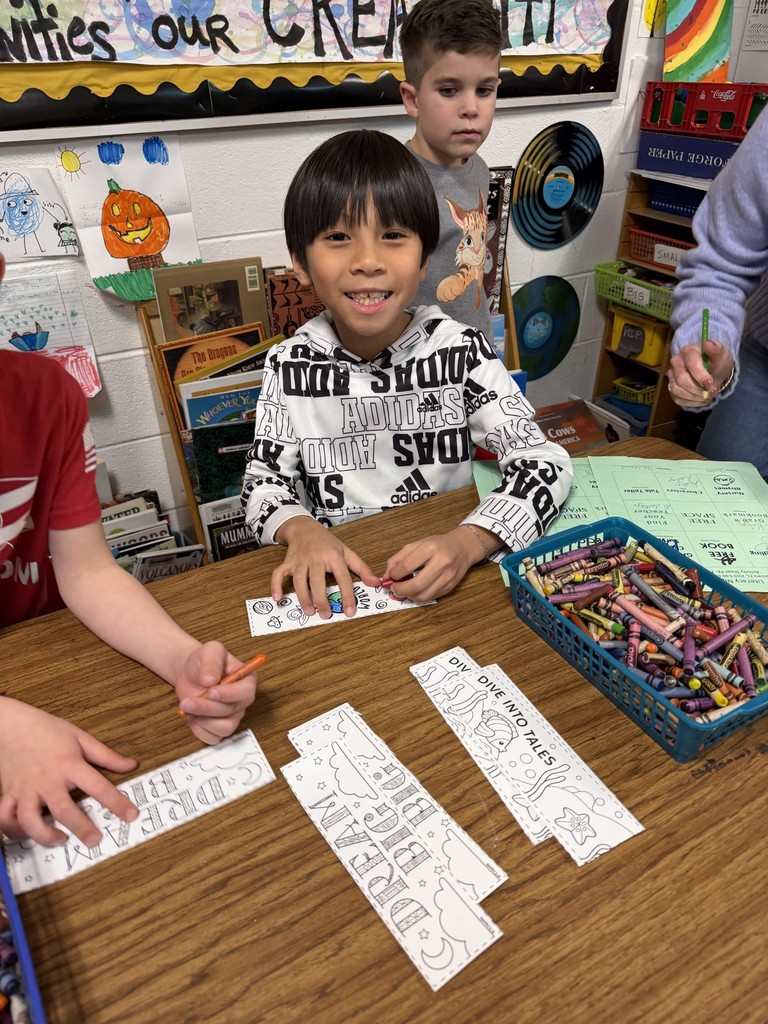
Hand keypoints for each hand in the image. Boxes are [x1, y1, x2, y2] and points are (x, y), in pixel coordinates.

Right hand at [0, 697, 137, 846]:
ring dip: (45, 835)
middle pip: (63, 809)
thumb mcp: (80, 737)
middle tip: (94, 840)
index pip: (98, 786)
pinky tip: (27, 833)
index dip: (117, 803)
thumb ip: (107, 755)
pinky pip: (6, 817)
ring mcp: (26, 789)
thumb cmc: (47, 730)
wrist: (11, 725)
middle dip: (81, 827)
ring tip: (61, 839)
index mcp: (69, 764)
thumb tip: (131, 765)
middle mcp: (47, 780)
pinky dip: (14, 830)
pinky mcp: (9, 794)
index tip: (131, 816)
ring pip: (30, 820)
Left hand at [175, 641, 257, 744]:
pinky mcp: (218, 727)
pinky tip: (191, 718)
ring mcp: (232, 716)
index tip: (211, 691)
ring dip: (203, 721)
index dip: (229, 694)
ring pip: (224, 728)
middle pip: (231, 712)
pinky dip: (200, 731)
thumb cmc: (203, 661)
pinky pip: (213, 738)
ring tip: (187, 707)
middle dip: (207, 708)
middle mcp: (241, 700)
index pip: (246, 692)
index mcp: (246, 680)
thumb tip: (211, 680)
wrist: (190, 673)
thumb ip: (212, 662)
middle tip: (188, 701)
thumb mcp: (210, 651)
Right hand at [272, 517, 379, 617]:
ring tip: (309, 612)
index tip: (350, 611)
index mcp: (333, 556)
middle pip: (318, 581)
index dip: (347, 595)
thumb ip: (361, 568)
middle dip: (321, 600)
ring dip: (303, 597)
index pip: (342, 577)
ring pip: (299, 580)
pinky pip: (278, 574)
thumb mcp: (346, 552)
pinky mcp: (287, 562)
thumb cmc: (327, 543)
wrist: (304, 528)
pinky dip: (276, 586)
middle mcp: (316, 558)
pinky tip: (278, 599)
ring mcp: (300, 560)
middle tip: (325, 615)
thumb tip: (375, 583)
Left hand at [384, 525, 490, 601]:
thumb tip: (386, 575)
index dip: (394, 574)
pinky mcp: (450, 587)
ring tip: (404, 589)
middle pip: (416, 585)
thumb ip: (399, 558)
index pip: (406, 567)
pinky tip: (415, 590)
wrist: (463, 547)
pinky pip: (431, 597)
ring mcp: (447, 577)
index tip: (390, 576)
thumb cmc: (438, 545)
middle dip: (400, 589)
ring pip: (423, 595)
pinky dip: (419, 596)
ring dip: (409, 596)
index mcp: (430, 549)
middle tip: (394, 588)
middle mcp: (441, 563)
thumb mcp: (417, 544)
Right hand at [668, 340, 732, 407]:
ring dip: (694, 397)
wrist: (713, 371)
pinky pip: (677, 399)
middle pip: (681, 379)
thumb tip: (708, 344)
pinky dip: (691, 402)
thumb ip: (717, 349)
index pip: (691, 364)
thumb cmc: (716, 361)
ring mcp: (672, 375)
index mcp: (688, 351)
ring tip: (707, 397)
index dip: (700, 376)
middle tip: (712, 393)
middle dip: (697, 389)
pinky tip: (701, 400)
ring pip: (677, 390)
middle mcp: (676, 362)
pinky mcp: (672, 387)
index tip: (710, 384)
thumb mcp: (722, 354)